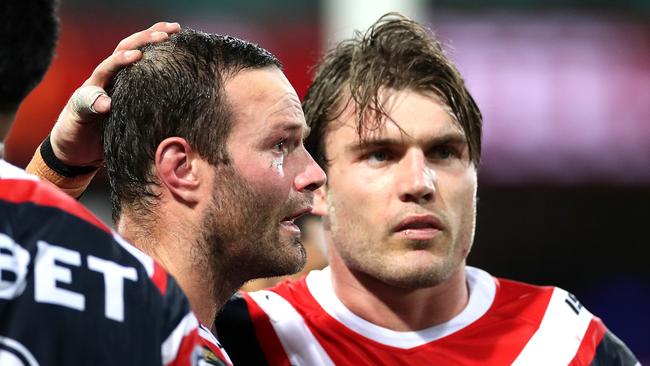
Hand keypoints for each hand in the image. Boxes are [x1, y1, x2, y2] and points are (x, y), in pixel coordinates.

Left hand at [50, 22, 180, 166]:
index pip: (109, 65)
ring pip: (138, 57)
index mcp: (96, 84)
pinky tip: (176, 55)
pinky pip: (147, 75)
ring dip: (154, 41)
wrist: (77, 150)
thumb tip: (105, 103)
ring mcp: (122, 86)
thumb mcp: (76, 120)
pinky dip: (161, 61)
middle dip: (145, 38)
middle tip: (169, 32)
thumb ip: (86, 107)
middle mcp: (110, 80)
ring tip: (176, 31)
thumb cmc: (74, 134)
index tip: (138, 56)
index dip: (122, 60)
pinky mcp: (134, 97)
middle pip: (126, 49)